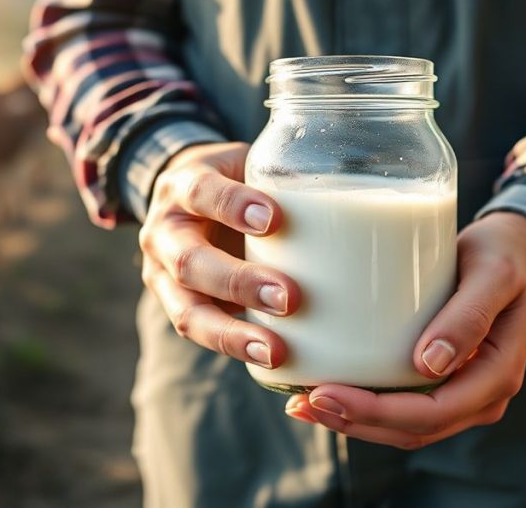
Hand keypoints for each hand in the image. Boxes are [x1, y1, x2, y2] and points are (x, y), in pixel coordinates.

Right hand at [138, 142, 299, 367]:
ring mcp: (163, 277)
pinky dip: (236, 348)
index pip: (201, 193)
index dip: (232, 206)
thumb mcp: (247, 164)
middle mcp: (163, 234)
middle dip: (239, 283)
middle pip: (190, 262)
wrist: (187, 199)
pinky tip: (274, 360)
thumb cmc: (234, 180)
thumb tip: (362, 190)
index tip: (273, 219)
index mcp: (182, 188)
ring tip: (276, 351)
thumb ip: (285, 176)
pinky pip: (203, 334)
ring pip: (188, 313)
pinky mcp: (178, 309)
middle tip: (289, 297)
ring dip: (233, 334)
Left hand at [284, 212, 525, 448]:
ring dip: (354, 421)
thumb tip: (430, 365)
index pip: (431, 411)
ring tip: (303, 404)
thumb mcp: (493, 275)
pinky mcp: (445, 380)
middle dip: (354, 422)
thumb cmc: (507, 255)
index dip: (375, 412)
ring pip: (404, 426)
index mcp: (497, 375)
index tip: (325, 391)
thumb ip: (468, 316)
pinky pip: (404, 407)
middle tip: (301, 402)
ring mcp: (463, 392)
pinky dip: (366, 407)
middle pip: (412, 429)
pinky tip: (329, 391)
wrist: (524, 250)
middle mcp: (481, 395)